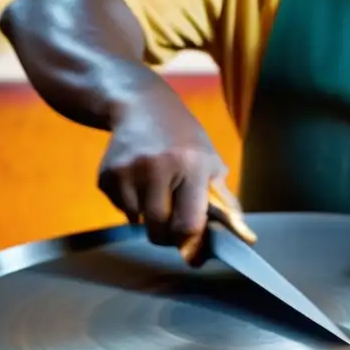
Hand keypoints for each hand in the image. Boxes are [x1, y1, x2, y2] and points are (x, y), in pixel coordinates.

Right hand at [97, 83, 240, 251]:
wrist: (140, 105)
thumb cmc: (183, 137)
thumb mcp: (210, 161)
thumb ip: (224, 201)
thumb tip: (243, 236)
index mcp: (190, 166)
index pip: (187, 225)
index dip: (190, 241)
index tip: (192, 244)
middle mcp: (157, 168)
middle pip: (159, 230)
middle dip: (167, 233)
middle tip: (173, 219)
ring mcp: (128, 171)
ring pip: (138, 221)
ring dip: (148, 216)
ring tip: (156, 190)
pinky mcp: (106, 175)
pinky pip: (121, 209)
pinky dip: (130, 204)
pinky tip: (138, 181)